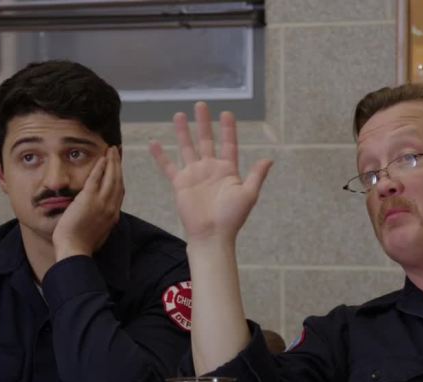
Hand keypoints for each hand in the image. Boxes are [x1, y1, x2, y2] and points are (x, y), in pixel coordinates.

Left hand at [52, 146, 123, 259]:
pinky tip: (101, 158)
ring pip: (110, 177)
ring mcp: (101, 203)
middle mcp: (111, 207)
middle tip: (117, 152)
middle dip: (118, 164)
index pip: (119, 191)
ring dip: (111, 162)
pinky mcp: (89, 199)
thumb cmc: (82, 245)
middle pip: (118, 180)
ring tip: (111, 150)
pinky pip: (96, 178)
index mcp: (113, 215)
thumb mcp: (99, 233)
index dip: (120, 177)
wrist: (75, 250)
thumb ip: (103, 222)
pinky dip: (100, 167)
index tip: (119, 167)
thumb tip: (106, 218)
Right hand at [149, 102, 272, 244]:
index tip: (226, 113)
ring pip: (187, 148)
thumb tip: (269, 159)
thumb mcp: (249, 194)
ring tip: (178, 114)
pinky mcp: (180, 183)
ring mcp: (194, 174)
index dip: (228, 129)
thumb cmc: (232, 217)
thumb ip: (256, 175)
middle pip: (206, 140)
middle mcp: (210, 168)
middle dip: (203, 123)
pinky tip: (153, 143)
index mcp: (228, 170)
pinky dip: (160, 156)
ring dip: (183, 132)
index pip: (228, 144)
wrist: (212, 235)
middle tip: (200, 104)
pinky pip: (168, 166)